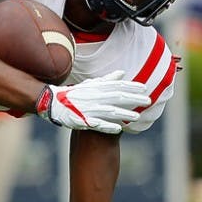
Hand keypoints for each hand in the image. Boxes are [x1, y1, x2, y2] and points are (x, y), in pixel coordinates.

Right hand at [36, 70, 150, 133]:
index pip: (117, 86)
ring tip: (137, 117)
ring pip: (109, 111)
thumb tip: (122, 73)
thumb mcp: (90, 84)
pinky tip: (118, 129)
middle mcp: (94, 97)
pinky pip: (97, 124)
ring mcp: (88, 109)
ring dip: (123, 114)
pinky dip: (107, 126)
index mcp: (96, 88)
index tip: (145, 88)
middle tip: (148, 101)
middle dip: (133, 99)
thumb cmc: (75, 94)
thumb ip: (106, 80)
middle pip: (116, 97)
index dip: (131, 86)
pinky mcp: (82, 120)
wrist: (53, 103)